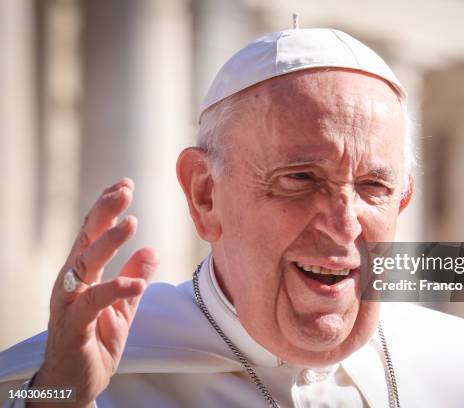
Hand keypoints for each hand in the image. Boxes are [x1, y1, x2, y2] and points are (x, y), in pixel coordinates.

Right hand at [30, 178, 157, 406]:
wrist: (75, 385)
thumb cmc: (95, 341)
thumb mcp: (123, 307)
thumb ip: (134, 278)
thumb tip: (151, 250)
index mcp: (82, 274)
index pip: (92, 234)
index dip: (107, 208)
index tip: (125, 184)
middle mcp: (71, 283)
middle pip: (85, 240)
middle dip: (104, 213)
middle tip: (125, 190)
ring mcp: (68, 304)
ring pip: (85, 265)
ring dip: (108, 243)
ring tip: (131, 222)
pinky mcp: (73, 328)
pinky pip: (92, 304)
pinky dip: (114, 289)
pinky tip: (136, 283)